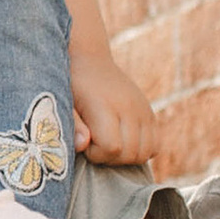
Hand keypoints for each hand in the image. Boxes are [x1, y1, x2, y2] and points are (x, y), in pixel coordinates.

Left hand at [70, 46, 154, 169]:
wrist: (91, 61)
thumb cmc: (73, 86)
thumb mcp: (64, 103)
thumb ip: (73, 126)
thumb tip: (83, 145)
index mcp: (105, 105)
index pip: (112, 147)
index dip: (96, 154)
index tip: (85, 142)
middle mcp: (129, 107)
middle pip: (130, 154)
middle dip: (109, 158)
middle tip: (96, 143)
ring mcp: (143, 111)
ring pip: (144, 153)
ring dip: (126, 157)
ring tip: (110, 144)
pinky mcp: (150, 114)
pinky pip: (155, 146)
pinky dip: (141, 152)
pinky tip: (125, 143)